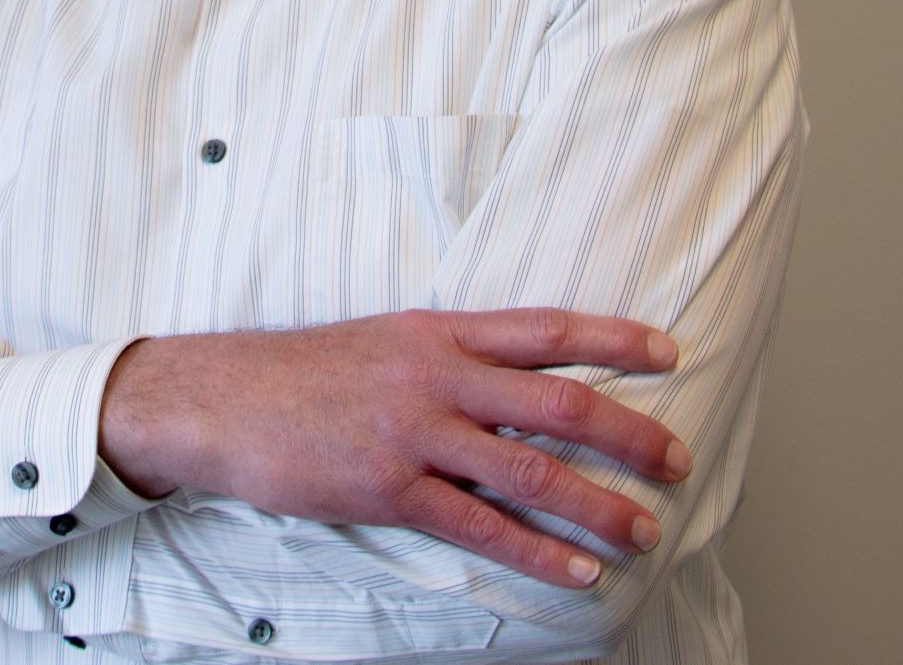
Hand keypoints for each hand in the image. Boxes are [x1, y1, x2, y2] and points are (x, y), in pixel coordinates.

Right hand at [99, 308, 690, 588]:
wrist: (225, 397)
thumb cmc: (306, 371)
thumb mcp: (385, 341)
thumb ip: (452, 356)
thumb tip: (521, 378)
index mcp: (439, 331)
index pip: (545, 329)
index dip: (612, 340)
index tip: (667, 352)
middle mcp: (437, 375)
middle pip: (556, 402)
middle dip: (628, 432)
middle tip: (678, 459)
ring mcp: (414, 432)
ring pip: (529, 470)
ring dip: (597, 504)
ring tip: (643, 530)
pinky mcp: (389, 487)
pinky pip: (479, 525)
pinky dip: (536, 553)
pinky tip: (576, 573)